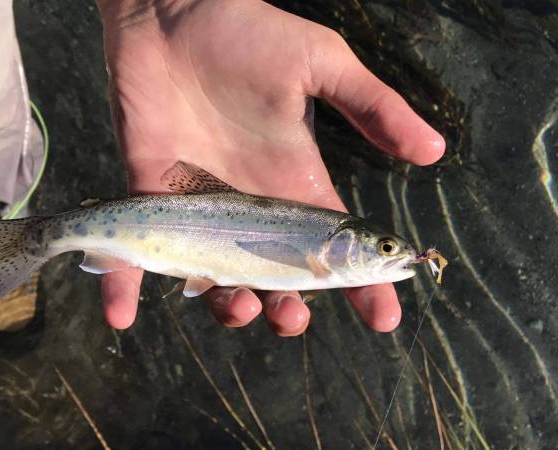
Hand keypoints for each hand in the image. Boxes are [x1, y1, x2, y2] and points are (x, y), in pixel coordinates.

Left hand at [96, 0, 443, 333]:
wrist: (173, 12)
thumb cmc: (248, 33)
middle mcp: (248, 209)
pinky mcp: (146, 197)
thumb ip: (372, 106)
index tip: (383, 317)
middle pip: (274, 279)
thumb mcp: (321, 64)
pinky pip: (132, 253)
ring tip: (241, 305)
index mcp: (294, 184)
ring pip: (213, 280)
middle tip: (293, 318)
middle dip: (288, 309)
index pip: (331, 247)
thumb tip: (435, 151)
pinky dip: (122, 288)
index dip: (359, 284)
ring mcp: (196, 209)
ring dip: (228, 308)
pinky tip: (122, 317)